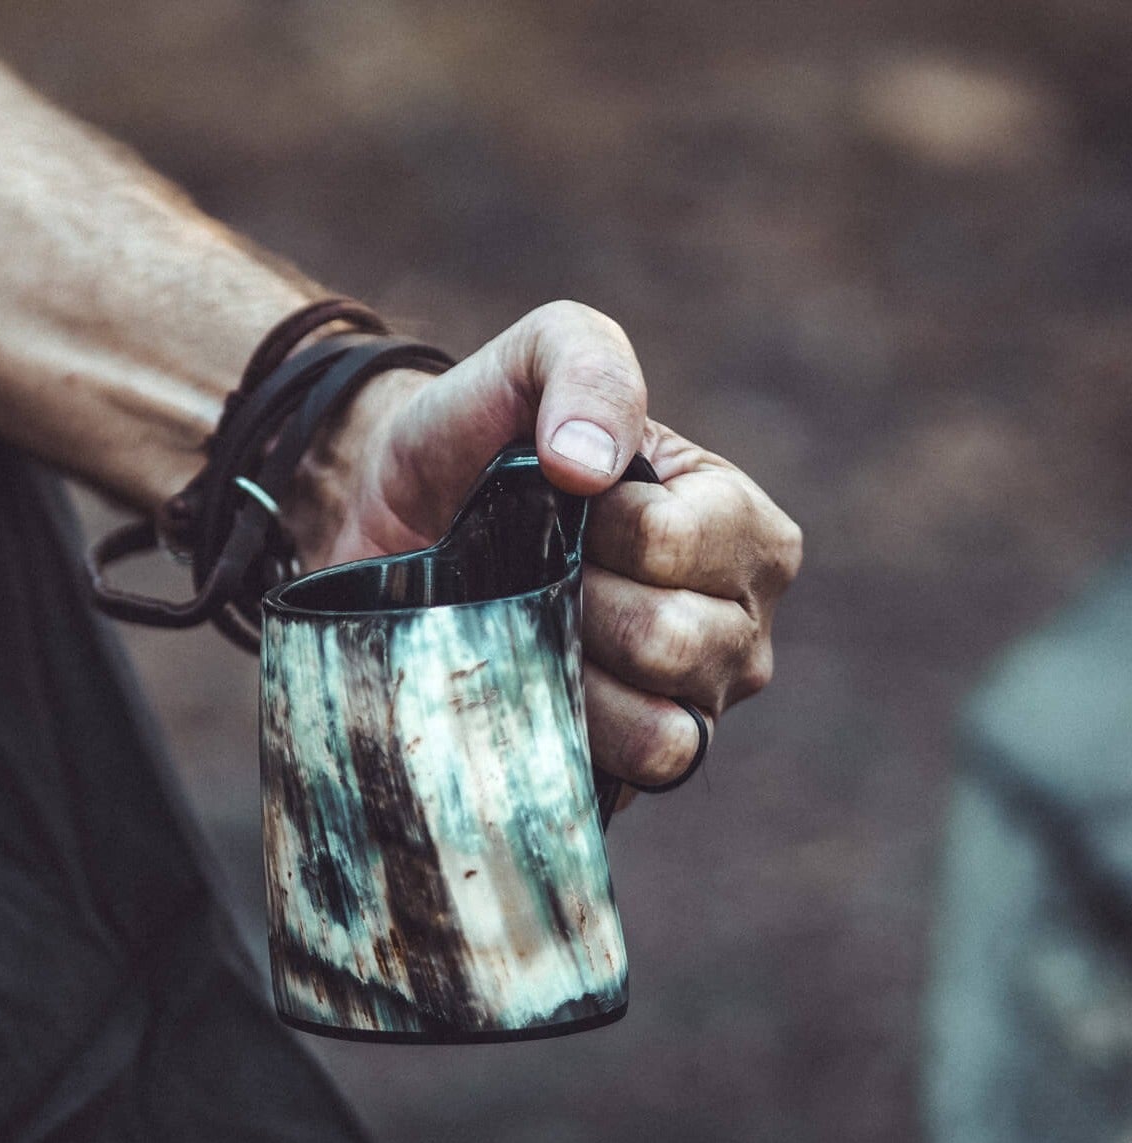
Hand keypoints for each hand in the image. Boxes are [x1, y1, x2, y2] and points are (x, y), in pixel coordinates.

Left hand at [293, 301, 802, 800]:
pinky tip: (519, 691)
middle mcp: (735, 629)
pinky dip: (558, 745)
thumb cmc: (486, 435)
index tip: (553, 500)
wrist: (401, 520)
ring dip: (567, 680)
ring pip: (661, 734)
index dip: (599, 527)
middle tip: (528, 573)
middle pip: (677, 645)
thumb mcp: (540, 355)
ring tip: (522, 632)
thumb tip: (588, 466)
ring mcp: (690, 710)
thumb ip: (586, 370)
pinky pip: (616, 787)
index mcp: (742, 530)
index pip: (684, 546)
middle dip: (577, 604)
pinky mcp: (628, 773)